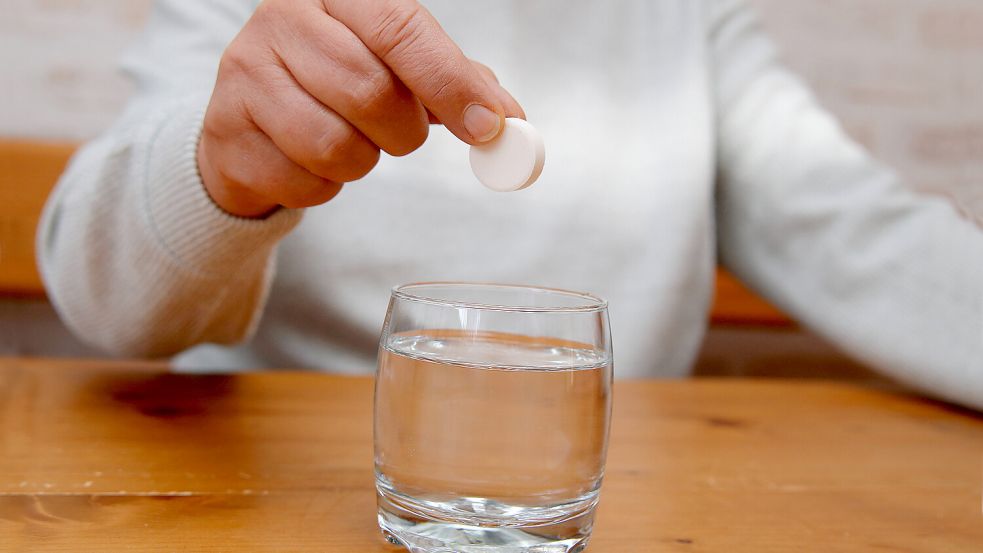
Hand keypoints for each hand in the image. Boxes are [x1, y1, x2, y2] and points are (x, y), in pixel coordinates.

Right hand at [197, 0, 523, 217]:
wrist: (250, 123)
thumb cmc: (334, 86)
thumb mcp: (393, 68)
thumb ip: (452, 84)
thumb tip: (509, 120)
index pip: (400, 28)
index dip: (450, 82)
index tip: (489, 126)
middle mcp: (281, 20)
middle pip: (371, 92)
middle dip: (402, 132)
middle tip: (399, 135)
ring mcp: (244, 74)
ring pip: (336, 145)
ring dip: (360, 162)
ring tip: (347, 143)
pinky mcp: (225, 131)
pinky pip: (302, 182)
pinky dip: (322, 187)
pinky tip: (308, 162)